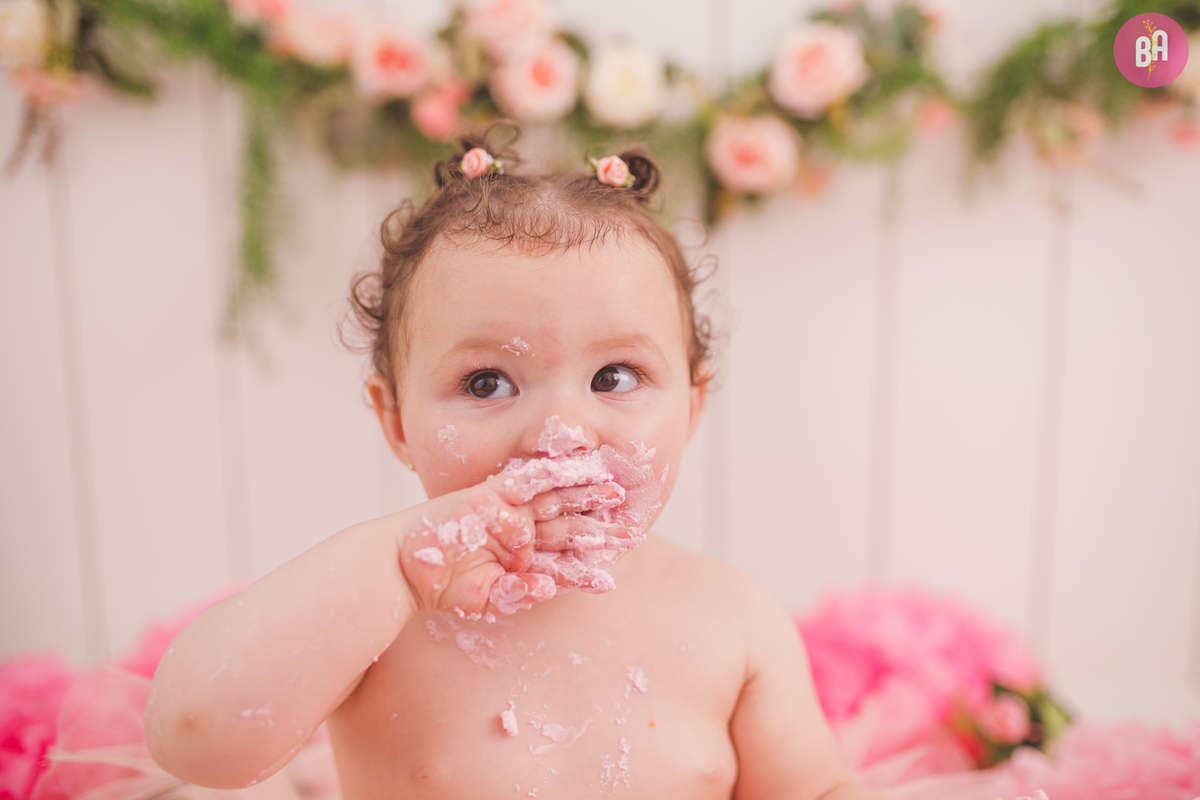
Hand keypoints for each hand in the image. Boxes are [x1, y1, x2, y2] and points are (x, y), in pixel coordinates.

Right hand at [397, 470, 625, 614]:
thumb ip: (517, 594)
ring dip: (587, 496)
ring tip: (617, 495)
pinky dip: (553, 473)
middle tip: (636, 531)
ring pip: (556, 499)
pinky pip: (528, 479)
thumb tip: (549, 590)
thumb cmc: (441, 587)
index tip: (621, 566)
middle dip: (602, 530)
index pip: (566, 559)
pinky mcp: (493, 493)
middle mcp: (522, 532)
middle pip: (570, 527)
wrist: (404, 569)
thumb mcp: (486, 598)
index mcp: (524, 559)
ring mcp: (509, 511)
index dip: (593, 562)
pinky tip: (579, 470)